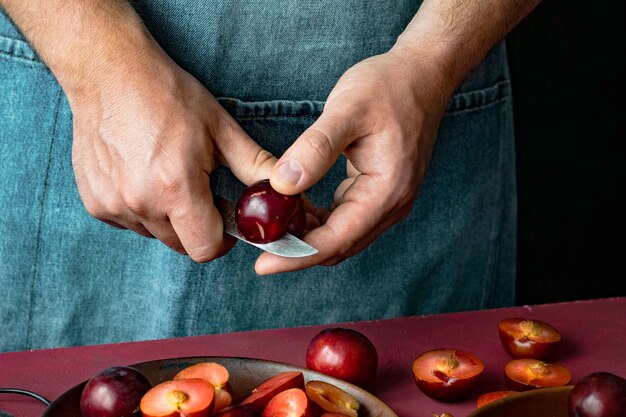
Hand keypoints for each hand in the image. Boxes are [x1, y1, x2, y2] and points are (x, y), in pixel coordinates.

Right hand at [69, 42, 274, 261]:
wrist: (109, 73)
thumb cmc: (168, 96)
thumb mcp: (221, 129)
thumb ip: (256, 166)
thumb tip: (287, 189)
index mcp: (176, 188)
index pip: (205, 249)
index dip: (223, 240)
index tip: (227, 219)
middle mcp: (140, 203)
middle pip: (182, 245)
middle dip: (198, 228)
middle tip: (201, 192)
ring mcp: (112, 205)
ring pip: (155, 235)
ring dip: (169, 219)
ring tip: (170, 177)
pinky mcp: (94, 203)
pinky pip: (130, 223)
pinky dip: (143, 210)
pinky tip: (144, 176)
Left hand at [255, 49, 453, 273]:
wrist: (422, 75)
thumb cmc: (388, 87)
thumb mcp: (347, 109)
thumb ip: (315, 149)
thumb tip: (281, 184)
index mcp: (387, 191)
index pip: (336, 240)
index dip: (296, 255)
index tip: (262, 264)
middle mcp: (392, 205)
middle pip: (339, 246)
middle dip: (297, 250)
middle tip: (258, 242)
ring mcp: (389, 202)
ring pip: (342, 237)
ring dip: (308, 236)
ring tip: (271, 225)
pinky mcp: (380, 193)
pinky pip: (346, 220)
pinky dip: (320, 221)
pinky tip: (297, 207)